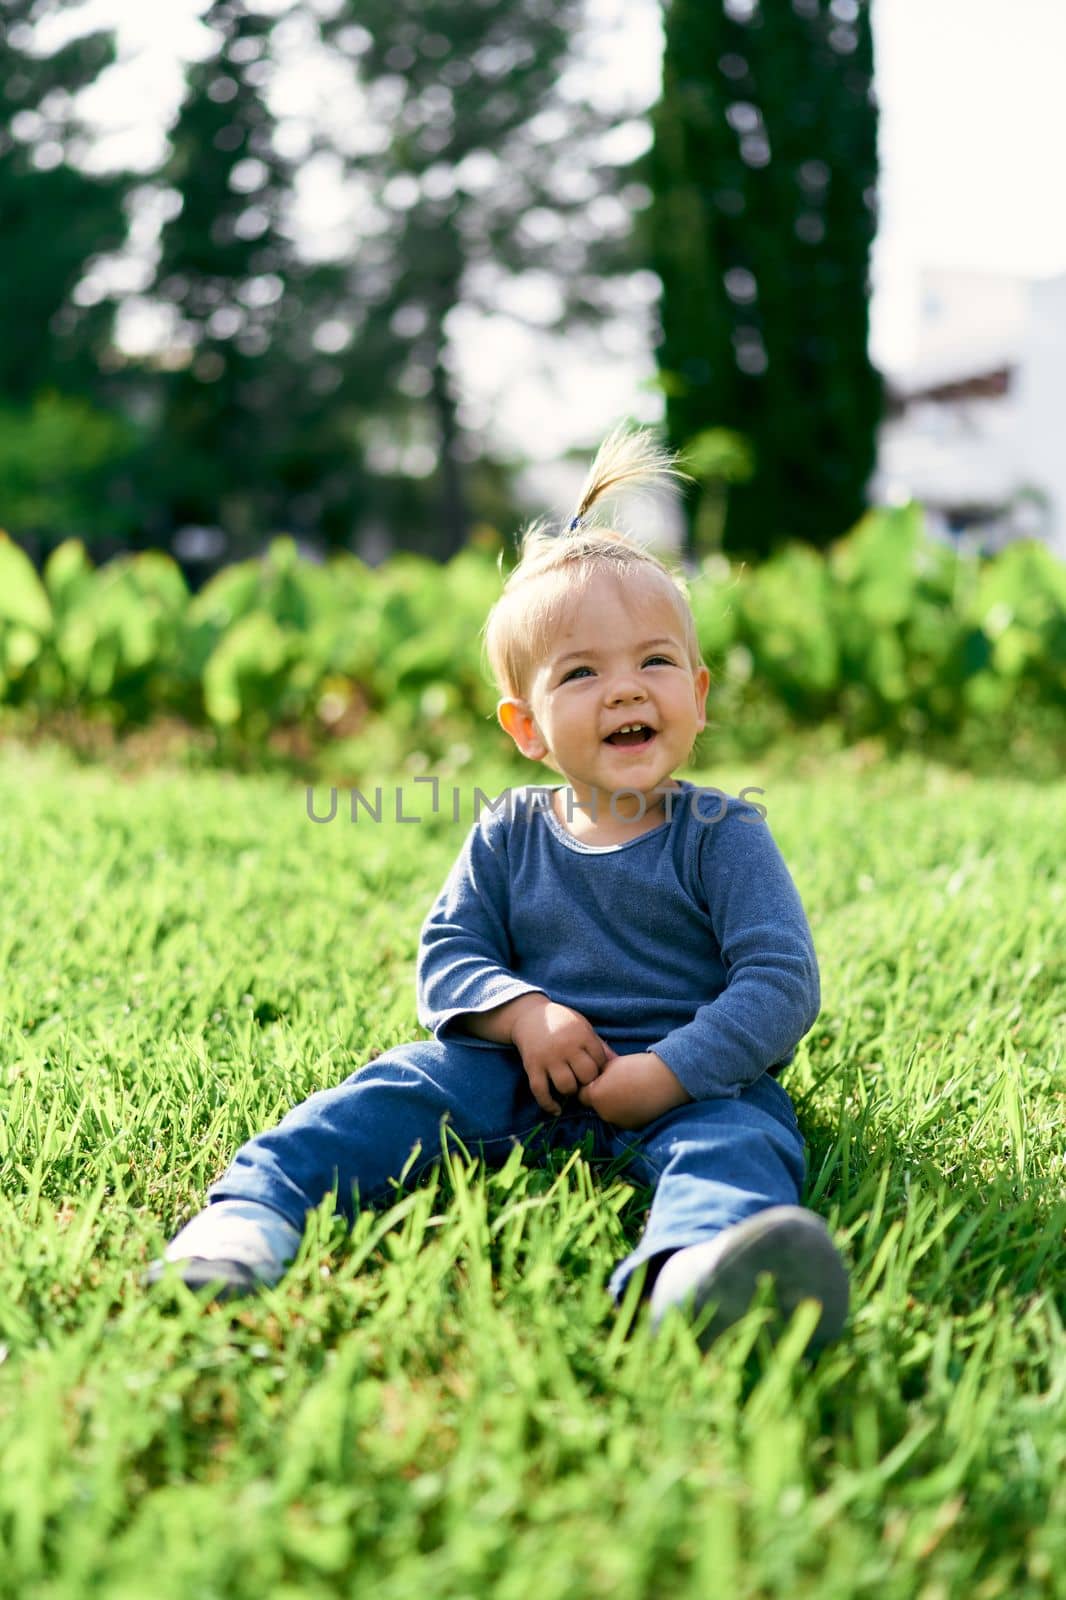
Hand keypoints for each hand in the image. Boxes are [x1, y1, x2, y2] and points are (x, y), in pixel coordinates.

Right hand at [510, 998, 615, 1115]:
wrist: (529, 1016)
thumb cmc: (562, 1022)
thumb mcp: (583, 1027)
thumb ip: (599, 1046)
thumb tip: (618, 1064)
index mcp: (581, 1036)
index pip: (600, 1061)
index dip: (600, 1068)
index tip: (594, 1068)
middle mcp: (565, 1047)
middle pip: (586, 1076)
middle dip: (587, 1081)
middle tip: (583, 1080)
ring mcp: (548, 1058)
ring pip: (565, 1086)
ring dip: (570, 1091)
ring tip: (570, 1087)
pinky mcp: (532, 1067)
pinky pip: (540, 1091)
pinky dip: (548, 1105)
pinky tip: (557, 1110)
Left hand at [577, 1052, 691, 1129]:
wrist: (666, 1080)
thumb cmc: (637, 1066)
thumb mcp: (612, 1063)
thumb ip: (598, 1072)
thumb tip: (592, 1074)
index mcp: (596, 1096)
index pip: (581, 1093)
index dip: (588, 1084)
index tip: (598, 1076)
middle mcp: (604, 1113)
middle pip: (595, 1104)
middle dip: (600, 1094)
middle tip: (615, 1082)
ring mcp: (618, 1122)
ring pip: (609, 1112)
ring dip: (613, 1103)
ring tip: (628, 1089)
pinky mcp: (633, 1126)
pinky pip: (622, 1117)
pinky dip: (626, 1109)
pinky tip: (637, 1098)